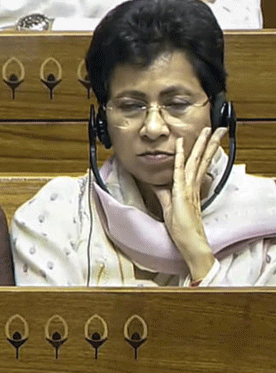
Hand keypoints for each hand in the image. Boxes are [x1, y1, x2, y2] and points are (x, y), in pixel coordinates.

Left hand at [151, 127, 225, 280]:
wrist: (189, 243)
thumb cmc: (181, 228)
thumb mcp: (169, 206)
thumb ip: (163, 194)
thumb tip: (156, 184)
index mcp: (191, 188)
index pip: (197, 165)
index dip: (202, 151)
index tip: (206, 138)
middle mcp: (192, 186)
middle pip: (201, 160)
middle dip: (208, 143)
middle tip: (216, 129)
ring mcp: (188, 189)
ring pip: (195, 162)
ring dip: (201, 145)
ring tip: (207, 131)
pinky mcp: (182, 194)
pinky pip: (180, 172)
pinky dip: (180, 158)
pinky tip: (181, 147)